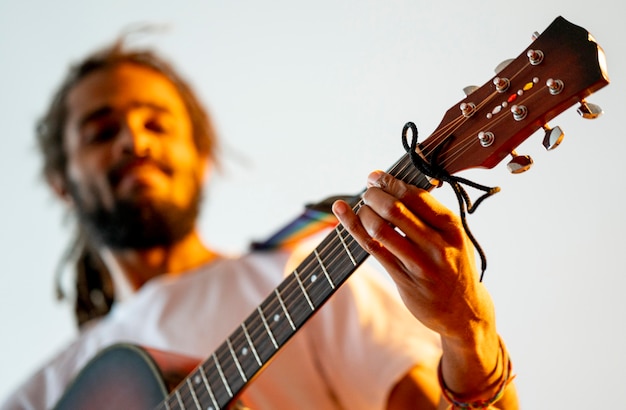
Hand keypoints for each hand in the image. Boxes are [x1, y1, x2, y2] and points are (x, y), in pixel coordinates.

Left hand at [332, 170, 494, 340]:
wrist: (463, 311)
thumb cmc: (454, 266)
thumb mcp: (455, 237)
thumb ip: (432, 215)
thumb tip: (397, 186)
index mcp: (452, 227)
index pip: (416, 196)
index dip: (390, 182)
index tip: (376, 177)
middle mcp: (437, 245)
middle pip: (395, 210)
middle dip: (374, 195)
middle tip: (367, 191)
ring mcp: (420, 265)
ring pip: (381, 230)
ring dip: (363, 213)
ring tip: (361, 207)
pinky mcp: (404, 280)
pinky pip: (374, 250)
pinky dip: (355, 229)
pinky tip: (344, 216)